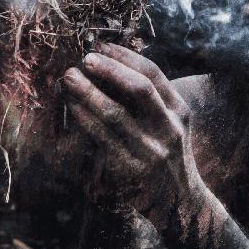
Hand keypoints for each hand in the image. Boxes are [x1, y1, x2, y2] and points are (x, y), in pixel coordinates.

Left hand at [63, 43, 205, 222]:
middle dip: (110, 70)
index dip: (125, 57)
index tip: (101, 45)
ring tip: (68, 78)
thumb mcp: (169, 122)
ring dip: (88, 93)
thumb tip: (109, 66)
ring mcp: (151, 151)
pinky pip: (102, 140)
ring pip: (116, 115)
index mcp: (179, 110)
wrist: (180, 202)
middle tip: (84, 58)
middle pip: (139, 89)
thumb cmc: (166, 151)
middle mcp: (169, 128)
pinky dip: (84, 119)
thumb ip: (150, 98)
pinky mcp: (132, 171)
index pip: (153, 74)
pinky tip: (72, 107)